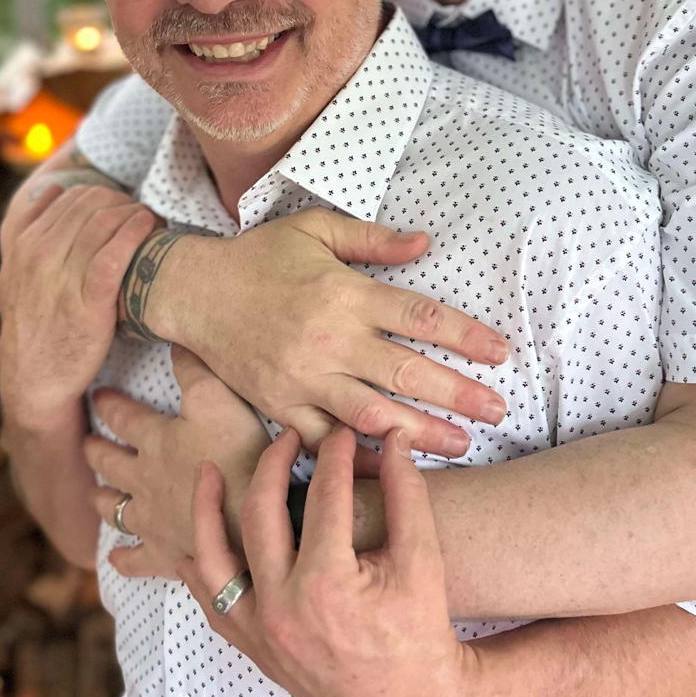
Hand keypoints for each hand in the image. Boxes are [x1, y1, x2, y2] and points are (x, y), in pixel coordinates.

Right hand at [0, 184, 155, 430]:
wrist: (34, 377)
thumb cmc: (36, 320)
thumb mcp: (17, 273)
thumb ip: (29, 229)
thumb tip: (52, 188)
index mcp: (23, 245)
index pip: (72, 197)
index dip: (106, 195)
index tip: (125, 205)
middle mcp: (38, 257)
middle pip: (91, 205)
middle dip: (124, 202)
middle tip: (144, 212)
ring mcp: (61, 280)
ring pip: (103, 223)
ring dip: (135, 214)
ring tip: (153, 221)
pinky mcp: (87, 305)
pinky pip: (114, 256)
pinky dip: (134, 234)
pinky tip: (149, 229)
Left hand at [85, 348, 270, 577]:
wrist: (248, 519)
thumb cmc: (237, 454)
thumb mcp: (218, 398)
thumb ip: (193, 369)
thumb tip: (172, 341)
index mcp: (155, 440)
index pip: (123, 417)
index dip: (110, 403)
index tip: (98, 394)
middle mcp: (143, 480)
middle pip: (109, 463)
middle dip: (96, 450)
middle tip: (87, 444)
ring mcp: (151, 520)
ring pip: (114, 509)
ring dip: (102, 500)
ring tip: (94, 494)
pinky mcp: (164, 554)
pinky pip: (134, 559)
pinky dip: (122, 558)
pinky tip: (114, 558)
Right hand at [137, 208, 509, 456]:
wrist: (194, 292)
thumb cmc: (260, 256)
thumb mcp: (315, 229)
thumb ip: (372, 238)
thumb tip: (425, 242)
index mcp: (344, 293)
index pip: (419, 316)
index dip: (465, 335)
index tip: (501, 352)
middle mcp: (329, 339)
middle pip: (406, 371)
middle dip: (458, 394)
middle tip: (499, 411)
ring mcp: (303, 377)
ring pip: (372, 413)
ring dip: (420, 433)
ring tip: (461, 445)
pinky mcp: (280, 406)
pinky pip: (325, 440)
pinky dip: (358, 457)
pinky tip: (392, 467)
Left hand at [178, 425, 481, 696]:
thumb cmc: (421, 630)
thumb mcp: (422, 557)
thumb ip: (406, 491)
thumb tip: (392, 437)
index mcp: (325, 582)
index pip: (324, 496)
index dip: (335, 455)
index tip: (341, 433)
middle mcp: (281, 606)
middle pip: (261, 513)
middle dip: (274, 464)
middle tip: (289, 435)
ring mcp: (260, 630)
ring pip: (214, 559)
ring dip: (206, 510)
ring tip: (208, 470)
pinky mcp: (253, 646)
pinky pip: (212, 600)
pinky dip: (201, 566)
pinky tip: (200, 536)